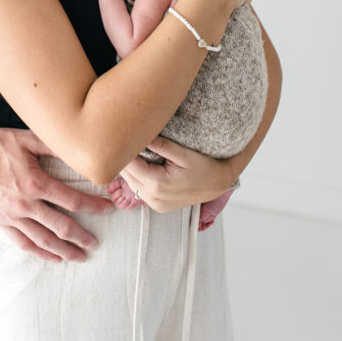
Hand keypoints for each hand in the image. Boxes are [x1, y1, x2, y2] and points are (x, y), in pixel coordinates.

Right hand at [0, 127, 112, 261]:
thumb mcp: (27, 139)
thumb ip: (53, 146)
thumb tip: (77, 150)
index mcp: (35, 182)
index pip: (72, 200)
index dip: (93, 206)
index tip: (107, 208)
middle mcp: (26, 204)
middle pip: (61, 227)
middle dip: (82, 237)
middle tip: (96, 243)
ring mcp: (13, 216)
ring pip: (44, 240)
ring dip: (64, 251)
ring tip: (80, 256)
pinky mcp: (2, 222)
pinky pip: (24, 243)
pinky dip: (40, 252)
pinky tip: (53, 256)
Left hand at [118, 135, 233, 212]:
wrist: (218, 184)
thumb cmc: (204, 166)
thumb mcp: (184, 153)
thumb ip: (162, 146)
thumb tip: (142, 135)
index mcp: (157, 184)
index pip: (129, 165)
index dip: (124, 149)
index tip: (123, 134)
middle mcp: (153, 198)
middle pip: (126, 175)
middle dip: (124, 158)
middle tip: (125, 138)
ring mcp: (155, 205)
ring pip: (130, 183)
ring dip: (130, 168)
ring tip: (134, 149)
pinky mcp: (158, 206)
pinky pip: (139, 190)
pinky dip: (138, 177)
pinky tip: (144, 164)